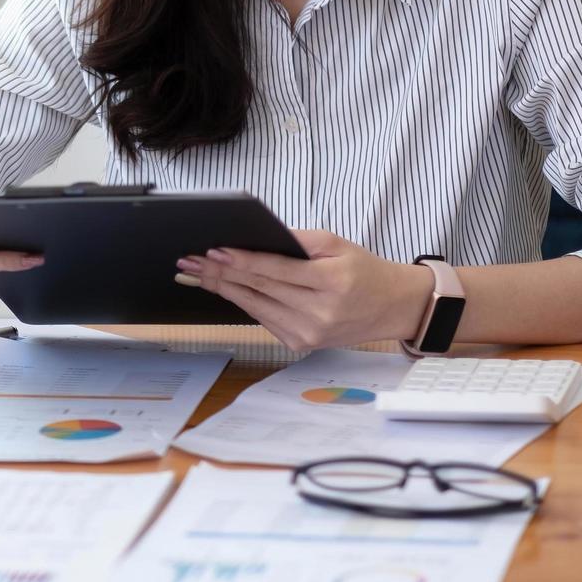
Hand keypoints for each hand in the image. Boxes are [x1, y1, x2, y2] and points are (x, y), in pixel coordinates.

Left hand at [174, 230, 432, 351]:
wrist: (392, 307)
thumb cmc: (363, 271)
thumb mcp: (337, 245)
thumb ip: (297, 241)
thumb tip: (254, 238)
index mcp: (332, 284)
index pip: (276, 271)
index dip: (241, 261)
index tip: (213, 251)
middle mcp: (320, 313)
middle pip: (260, 289)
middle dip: (220, 274)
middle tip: (190, 261)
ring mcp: (310, 333)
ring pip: (256, 307)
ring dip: (223, 289)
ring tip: (196, 273)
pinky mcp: (302, 344)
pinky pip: (264, 319)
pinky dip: (243, 302)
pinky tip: (224, 288)